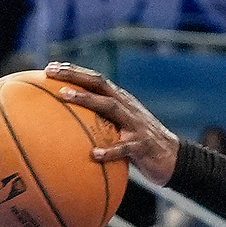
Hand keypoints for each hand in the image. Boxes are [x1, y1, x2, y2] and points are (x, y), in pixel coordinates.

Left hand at [45, 62, 180, 184]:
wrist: (175, 159)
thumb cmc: (141, 145)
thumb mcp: (122, 129)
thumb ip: (102, 124)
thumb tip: (69, 129)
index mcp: (122, 102)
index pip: (97, 80)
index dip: (75, 72)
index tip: (50, 67)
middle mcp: (128, 108)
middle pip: (100, 84)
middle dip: (75, 75)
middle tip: (50, 72)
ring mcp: (136, 124)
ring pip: (110, 107)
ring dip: (87, 99)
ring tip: (65, 96)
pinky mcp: (143, 145)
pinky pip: (125, 147)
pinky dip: (111, 150)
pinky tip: (95, 154)